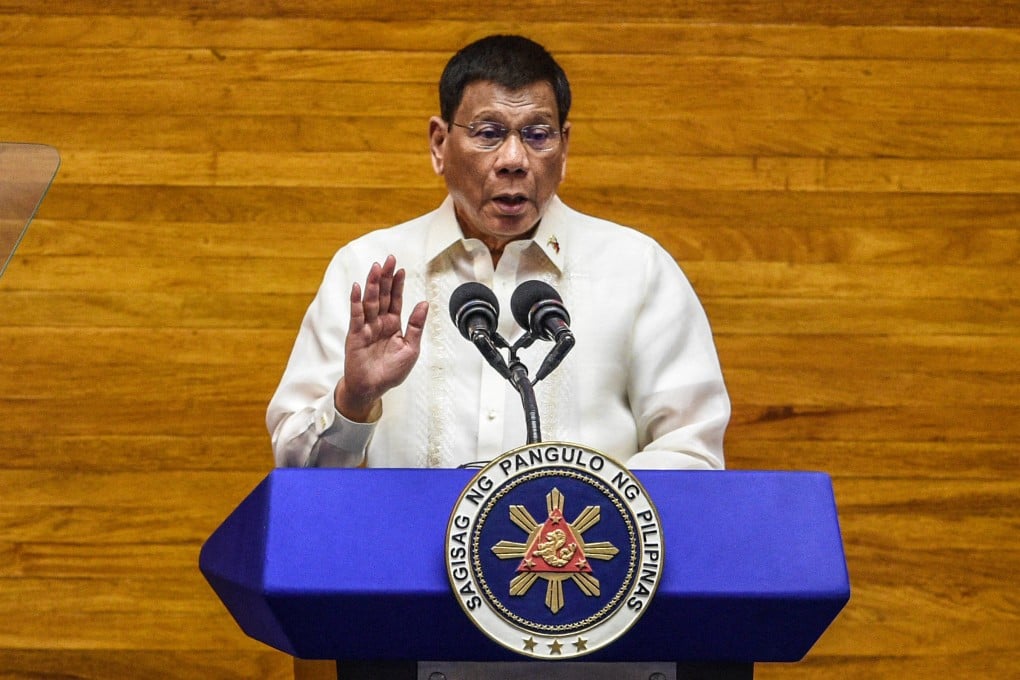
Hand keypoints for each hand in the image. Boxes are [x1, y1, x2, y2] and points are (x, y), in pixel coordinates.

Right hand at [334, 255, 428, 421]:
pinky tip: (358, 287)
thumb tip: (424, 304)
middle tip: (388, 260)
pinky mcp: (355, 334)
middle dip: (385, 278)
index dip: (397, 285)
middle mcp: (379, 323)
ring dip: (372, 285)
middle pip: (382, 296)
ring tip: (375, 268)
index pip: (395, 300)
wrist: (372, 388)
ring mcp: (367, 327)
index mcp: (393, 325)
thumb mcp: (411, 349)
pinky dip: (356, 301)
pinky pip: (356, 315)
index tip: (400, 269)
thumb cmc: (391, 372)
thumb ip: (416, 326)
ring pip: (370, 302)